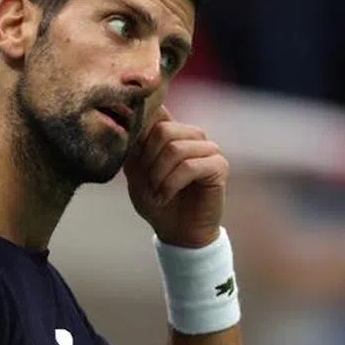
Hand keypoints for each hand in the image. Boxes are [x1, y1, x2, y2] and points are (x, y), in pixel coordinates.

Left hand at [123, 106, 227, 248]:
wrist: (178, 233)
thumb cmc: (156, 201)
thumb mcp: (135, 172)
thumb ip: (133, 146)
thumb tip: (126, 120)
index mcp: (173, 131)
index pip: (157, 111)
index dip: (140, 129)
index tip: (131, 154)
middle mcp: (192, 135)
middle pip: (163, 130)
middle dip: (147, 160)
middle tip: (145, 183)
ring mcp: (209, 149)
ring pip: (176, 149)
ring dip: (158, 175)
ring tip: (155, 193)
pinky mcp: (219, 166)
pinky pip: (190, 166)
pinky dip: (171, 184)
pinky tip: (165, 197)